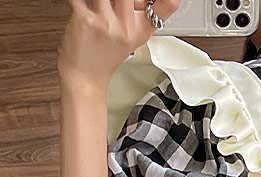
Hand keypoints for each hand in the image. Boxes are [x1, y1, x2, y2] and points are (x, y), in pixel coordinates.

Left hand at [57, 0, 179, 88]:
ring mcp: (106, 23)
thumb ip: (138, 14)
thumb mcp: (132, 39)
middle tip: (113, 5)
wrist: (85, 78)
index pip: (169, 4)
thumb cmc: (104, 56)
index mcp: (141, 29)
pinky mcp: (85, 19)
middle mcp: (127, 26)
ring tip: (98, 6)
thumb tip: (142, 0)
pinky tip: (84, 5)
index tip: (150, 2)